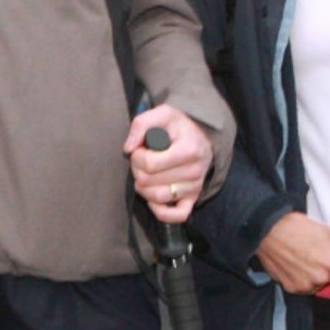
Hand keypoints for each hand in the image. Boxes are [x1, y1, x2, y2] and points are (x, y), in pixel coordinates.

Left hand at [124, 102, 210, 223]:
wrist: (201, 136)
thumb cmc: (178, 126)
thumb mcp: (161, 113)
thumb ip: (141, 124)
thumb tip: (128, 148)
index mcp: (188, 150)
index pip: (149, 164)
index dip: (136, 157)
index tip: (139, 149)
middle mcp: (194, 171)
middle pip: (149, 181)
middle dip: (137, 170)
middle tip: (141, 160)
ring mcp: (194, 187)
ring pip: (157, 198)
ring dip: (143, 188)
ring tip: (145, 175)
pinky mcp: (193, 198)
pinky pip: (177, 216)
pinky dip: (161, 212)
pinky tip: (152, 199)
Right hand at [255, 212, 329, 295]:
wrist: (267, 231)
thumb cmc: (298, 227)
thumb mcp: (327, 232)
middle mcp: (321, 278)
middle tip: (318, 254)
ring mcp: (306, 285)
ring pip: (319, 285)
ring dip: (316, 276)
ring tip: (304, 259)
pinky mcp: (292, 288)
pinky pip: (305, 288)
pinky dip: (302, 280)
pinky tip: (295, 266)